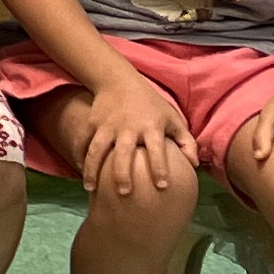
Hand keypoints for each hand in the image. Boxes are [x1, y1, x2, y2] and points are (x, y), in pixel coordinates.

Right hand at [79, 71, 196, 198]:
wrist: (119, 80)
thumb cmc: (150, 104)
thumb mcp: (173, 118)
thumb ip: (186, 141)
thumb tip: (194, 165)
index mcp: (151, 127)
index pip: (157, 150)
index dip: (160, 168)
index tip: (162, 186)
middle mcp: (128, 127)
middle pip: (123, 153)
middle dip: (122, 173)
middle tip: (124, 193)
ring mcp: (106, 125)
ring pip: (97, 149)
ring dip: (92, 169)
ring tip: (90, 189)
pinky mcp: (91, 123)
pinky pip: (82, 141)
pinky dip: (78, 156)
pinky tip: (80, 171)